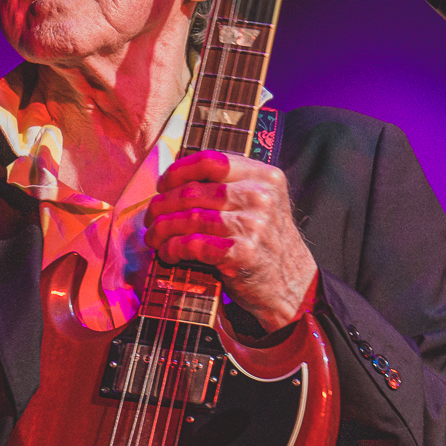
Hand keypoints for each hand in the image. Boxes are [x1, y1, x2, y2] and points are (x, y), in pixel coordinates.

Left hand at [145, 150, 316, 331]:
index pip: (211, 161)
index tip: (163, 185)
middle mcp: (261, 197)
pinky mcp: (243, 254)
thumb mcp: (261, 204)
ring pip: (189, 219)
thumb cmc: (267, 243)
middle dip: (162, 206)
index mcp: (264, 176)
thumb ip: (230, 186)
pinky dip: (173, 249)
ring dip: (163, 229)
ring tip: (155, 237)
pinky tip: (169, 254)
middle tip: (151, 218)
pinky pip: (193, 245)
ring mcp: (253, 225)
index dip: (179, 171)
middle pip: (193, 192)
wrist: (293, 284)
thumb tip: (176, 179)